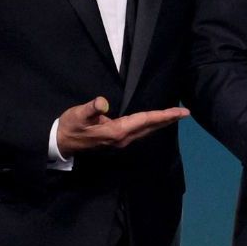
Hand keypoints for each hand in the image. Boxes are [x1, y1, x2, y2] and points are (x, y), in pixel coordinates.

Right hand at [56, 97, 188, 154]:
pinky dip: (151, 125)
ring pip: (146, 131)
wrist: (61, 143)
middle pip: (150, 127)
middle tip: (185, 113)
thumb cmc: (69, 126)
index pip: (144, 120)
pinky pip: (140, 132)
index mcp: (116, 131)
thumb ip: (90, 108)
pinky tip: (156, 122)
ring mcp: (121, 142)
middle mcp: (123, 139)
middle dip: (168, 119)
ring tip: (175, 115)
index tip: (179, 112)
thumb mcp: (77, 114)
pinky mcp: (118, 141)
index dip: (163, 115)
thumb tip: (102, 102)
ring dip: (161, 123)